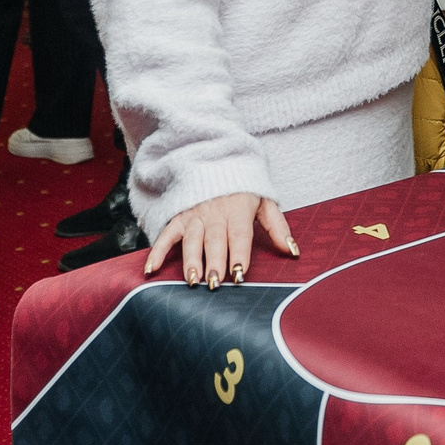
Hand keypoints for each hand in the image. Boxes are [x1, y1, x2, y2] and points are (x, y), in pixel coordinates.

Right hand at [146, 190, 297, 287]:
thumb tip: (292, 251)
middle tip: (215, 283)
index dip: (239, 253)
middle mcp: (215, 213)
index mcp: (239, 210)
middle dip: (215, 262)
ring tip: (193, 280)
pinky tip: (152, 269)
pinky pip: (166, 234)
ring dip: (191, 260)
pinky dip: (157, 251)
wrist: (218, 161)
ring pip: (191, 239)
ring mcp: (195, 215)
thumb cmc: (245, 189)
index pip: (240, 234)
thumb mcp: (265, 202)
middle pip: (215, 240)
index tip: (239, 273)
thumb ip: (278, 227)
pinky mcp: (179, 217)